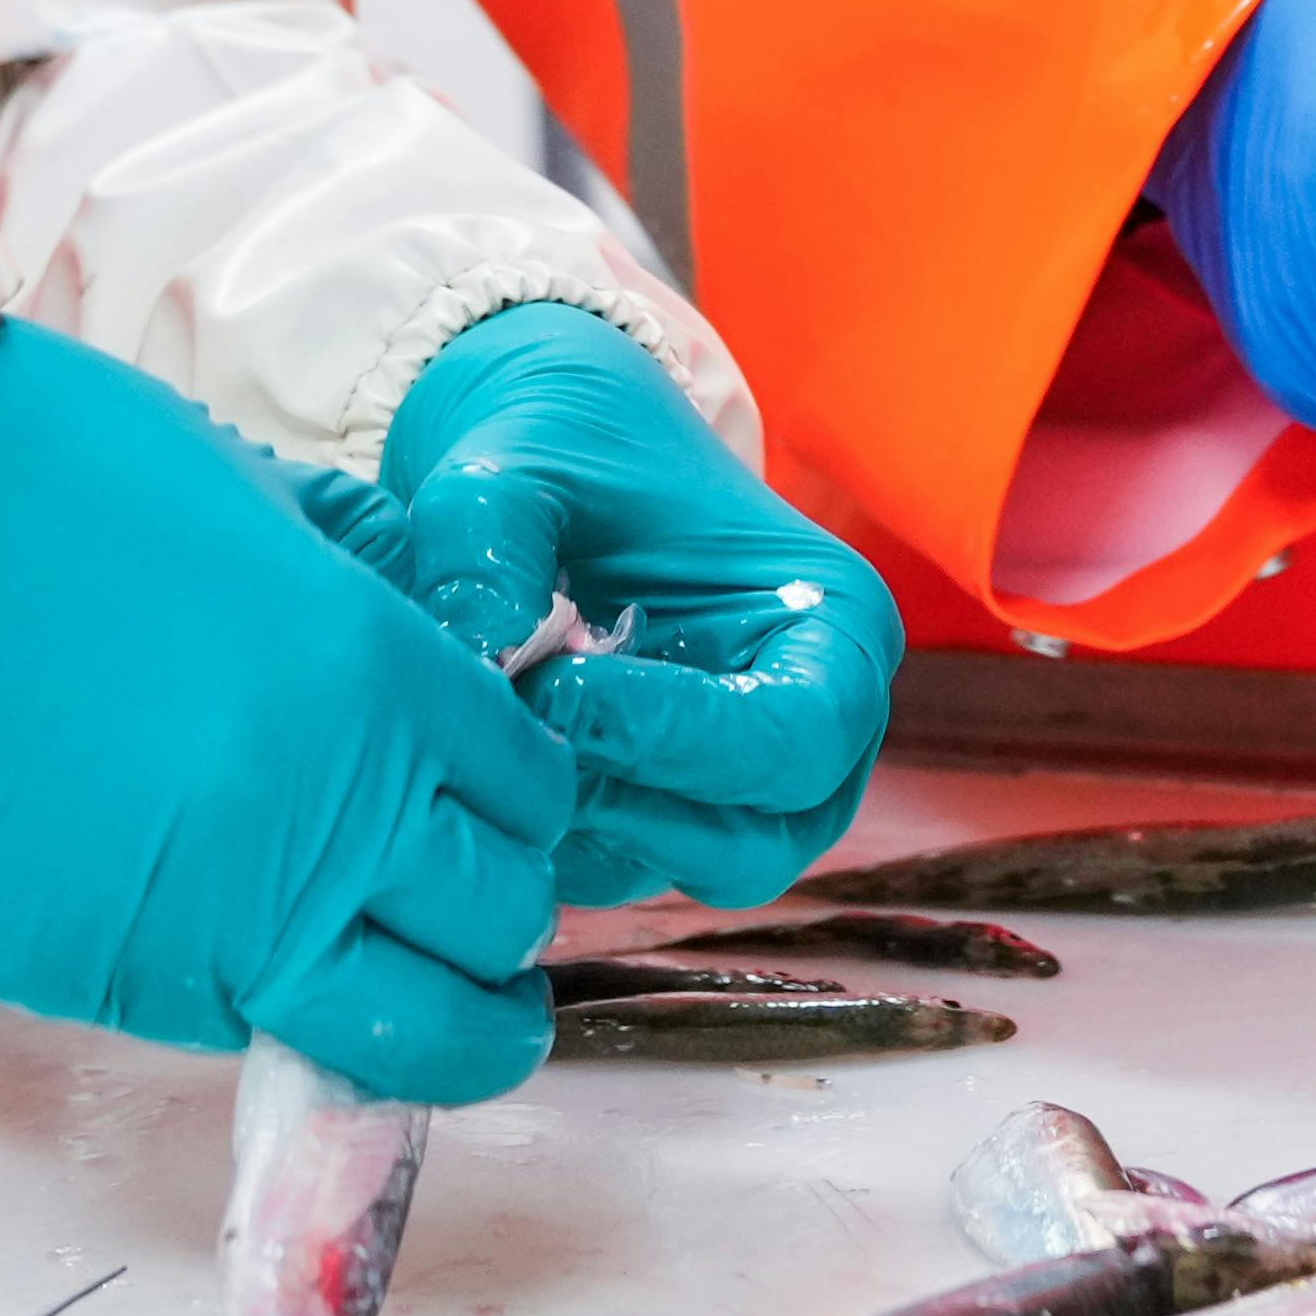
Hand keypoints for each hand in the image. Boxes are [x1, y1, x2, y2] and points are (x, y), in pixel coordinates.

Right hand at [0, 318, 569, 1094]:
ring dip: (440, 1023)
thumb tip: (450, 650)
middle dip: (494, 916)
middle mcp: (328, 816)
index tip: (493, 804)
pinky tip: (262, 960)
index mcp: (381, 678)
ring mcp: (225, 922)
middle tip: (463, 900)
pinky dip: (282, 1013)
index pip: (534, 792)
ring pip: (413, 1034)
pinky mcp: (120, 985)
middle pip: (498, 922)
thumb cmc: (40, 486)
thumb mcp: (259, 498)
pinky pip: (255, 1032)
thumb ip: (373, 588)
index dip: (522, 803)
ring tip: (423, 997)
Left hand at [367, 301, 898, 908]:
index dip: (677, 734)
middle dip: (631, 800)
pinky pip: (616, 872)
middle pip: (758, 839)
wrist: (543, 455)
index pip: (795, 733)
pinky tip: (488, 753)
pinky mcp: (664, 821)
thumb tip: (479, 649)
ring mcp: (744, 787)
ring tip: (496, 737)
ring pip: (682, 871)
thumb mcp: (518, 465)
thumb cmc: (568, 444)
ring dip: (583, 824)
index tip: (553, 686)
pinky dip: (548, 835)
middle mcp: (814, 725)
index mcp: (836, 626)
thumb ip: (488, 546)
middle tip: (521, 729)